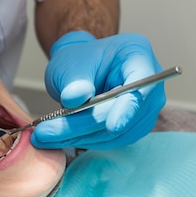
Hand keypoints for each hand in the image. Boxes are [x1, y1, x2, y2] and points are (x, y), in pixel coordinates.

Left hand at [33, 31, 165, 149]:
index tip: (112, 126)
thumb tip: (75, 98)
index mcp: (138, 56)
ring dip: (82, 138)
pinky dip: (86, 141)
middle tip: (47, 132)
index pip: (142, 86)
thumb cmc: (78, 59)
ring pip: (119, 133)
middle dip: (86, 126)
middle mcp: (149, 83)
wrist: (78, 69)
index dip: (128, 108)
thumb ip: (74, 80)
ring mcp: (143, 107)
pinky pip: (113, 140)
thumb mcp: (70, 63)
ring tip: (46, 135)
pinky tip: (62, 137)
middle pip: (125, 113)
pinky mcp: (133, 126)